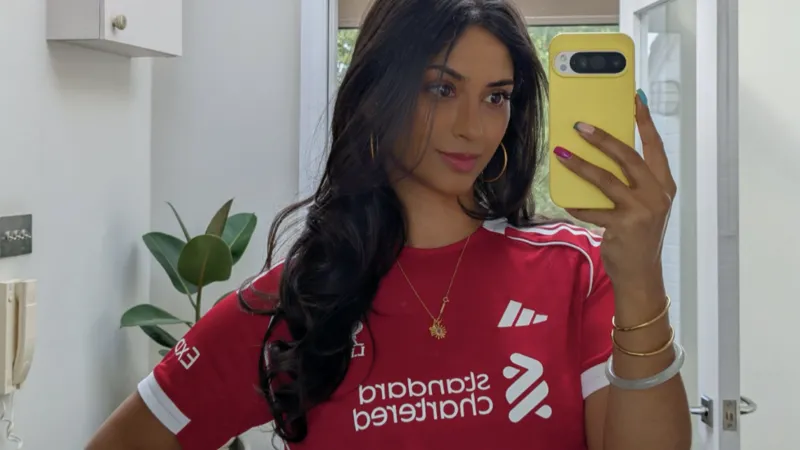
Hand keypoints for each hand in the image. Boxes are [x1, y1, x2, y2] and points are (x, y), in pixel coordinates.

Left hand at [553, 92, 676, 288]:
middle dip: (603, 139)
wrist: (641, 274)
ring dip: (581, 165)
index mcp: (664, 185)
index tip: (635, 99)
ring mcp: (642, 211)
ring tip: (561, 153)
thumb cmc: (638, 235)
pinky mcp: (623, 226)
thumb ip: (633, 183)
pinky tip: (565, 201)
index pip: (655, 146)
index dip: (645, 122)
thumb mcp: (644, 205)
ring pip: (607, 180)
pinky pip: (593, 210)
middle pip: (629, 157)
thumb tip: (605, 152)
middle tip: (580, 126)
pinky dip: (578, 205)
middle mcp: (657, 194)